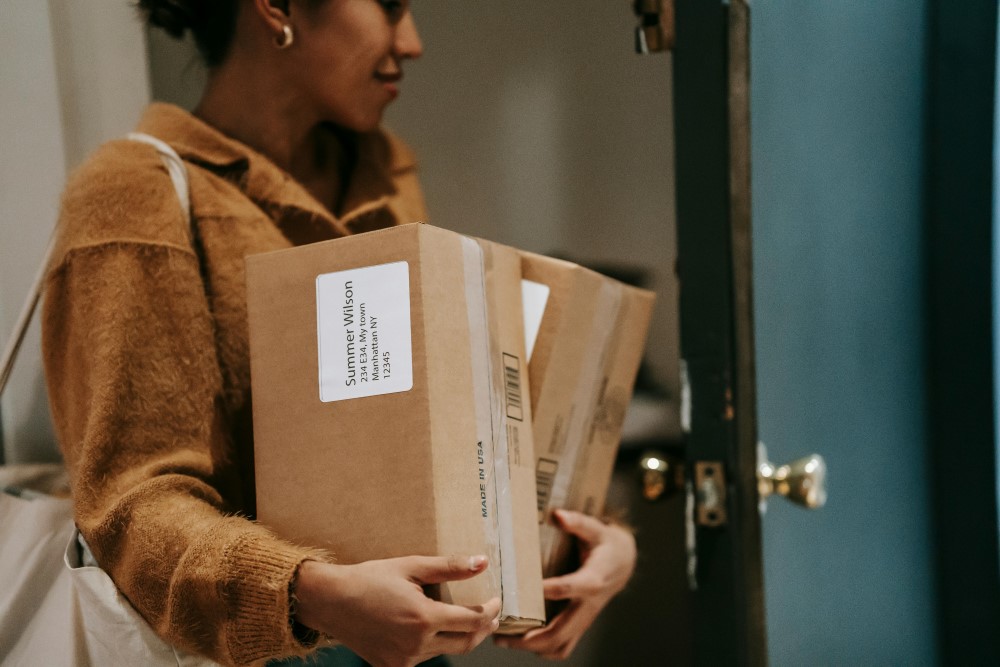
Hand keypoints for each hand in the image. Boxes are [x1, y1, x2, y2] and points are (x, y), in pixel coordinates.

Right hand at [294, 555, 500, 666]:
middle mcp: (415, 645)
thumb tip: (482, 562)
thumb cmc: (370, 579)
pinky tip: (431, 628)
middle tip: (490, 614)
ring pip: (445, 651)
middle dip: (483, 628)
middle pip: (466, 643)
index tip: (496, 601)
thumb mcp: (411, 566)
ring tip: (462, 618)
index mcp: (423, 619)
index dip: (490, 611)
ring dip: (459, 636)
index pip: (473, 621)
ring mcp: (403, 660)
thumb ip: (449, 567)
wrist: (331, 601)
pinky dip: (434, 644)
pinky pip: (423, 658)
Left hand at [494, 509, 635, 659]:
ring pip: (560, 644)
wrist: (624, 563)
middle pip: (561, 630)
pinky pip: (563, 645)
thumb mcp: (596, 529)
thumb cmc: (606, 544)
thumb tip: (557, 515)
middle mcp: (589, 604)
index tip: (524, 591)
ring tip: (504, 639)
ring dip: (532, 647)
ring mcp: (584, 618)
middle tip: (501, 633)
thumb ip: (578, 522)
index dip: (551, 590)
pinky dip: (542, 648)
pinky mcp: (580, 623)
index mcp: (594, 579)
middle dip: (531, 637)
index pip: (572, 588)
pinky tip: (521, 641)